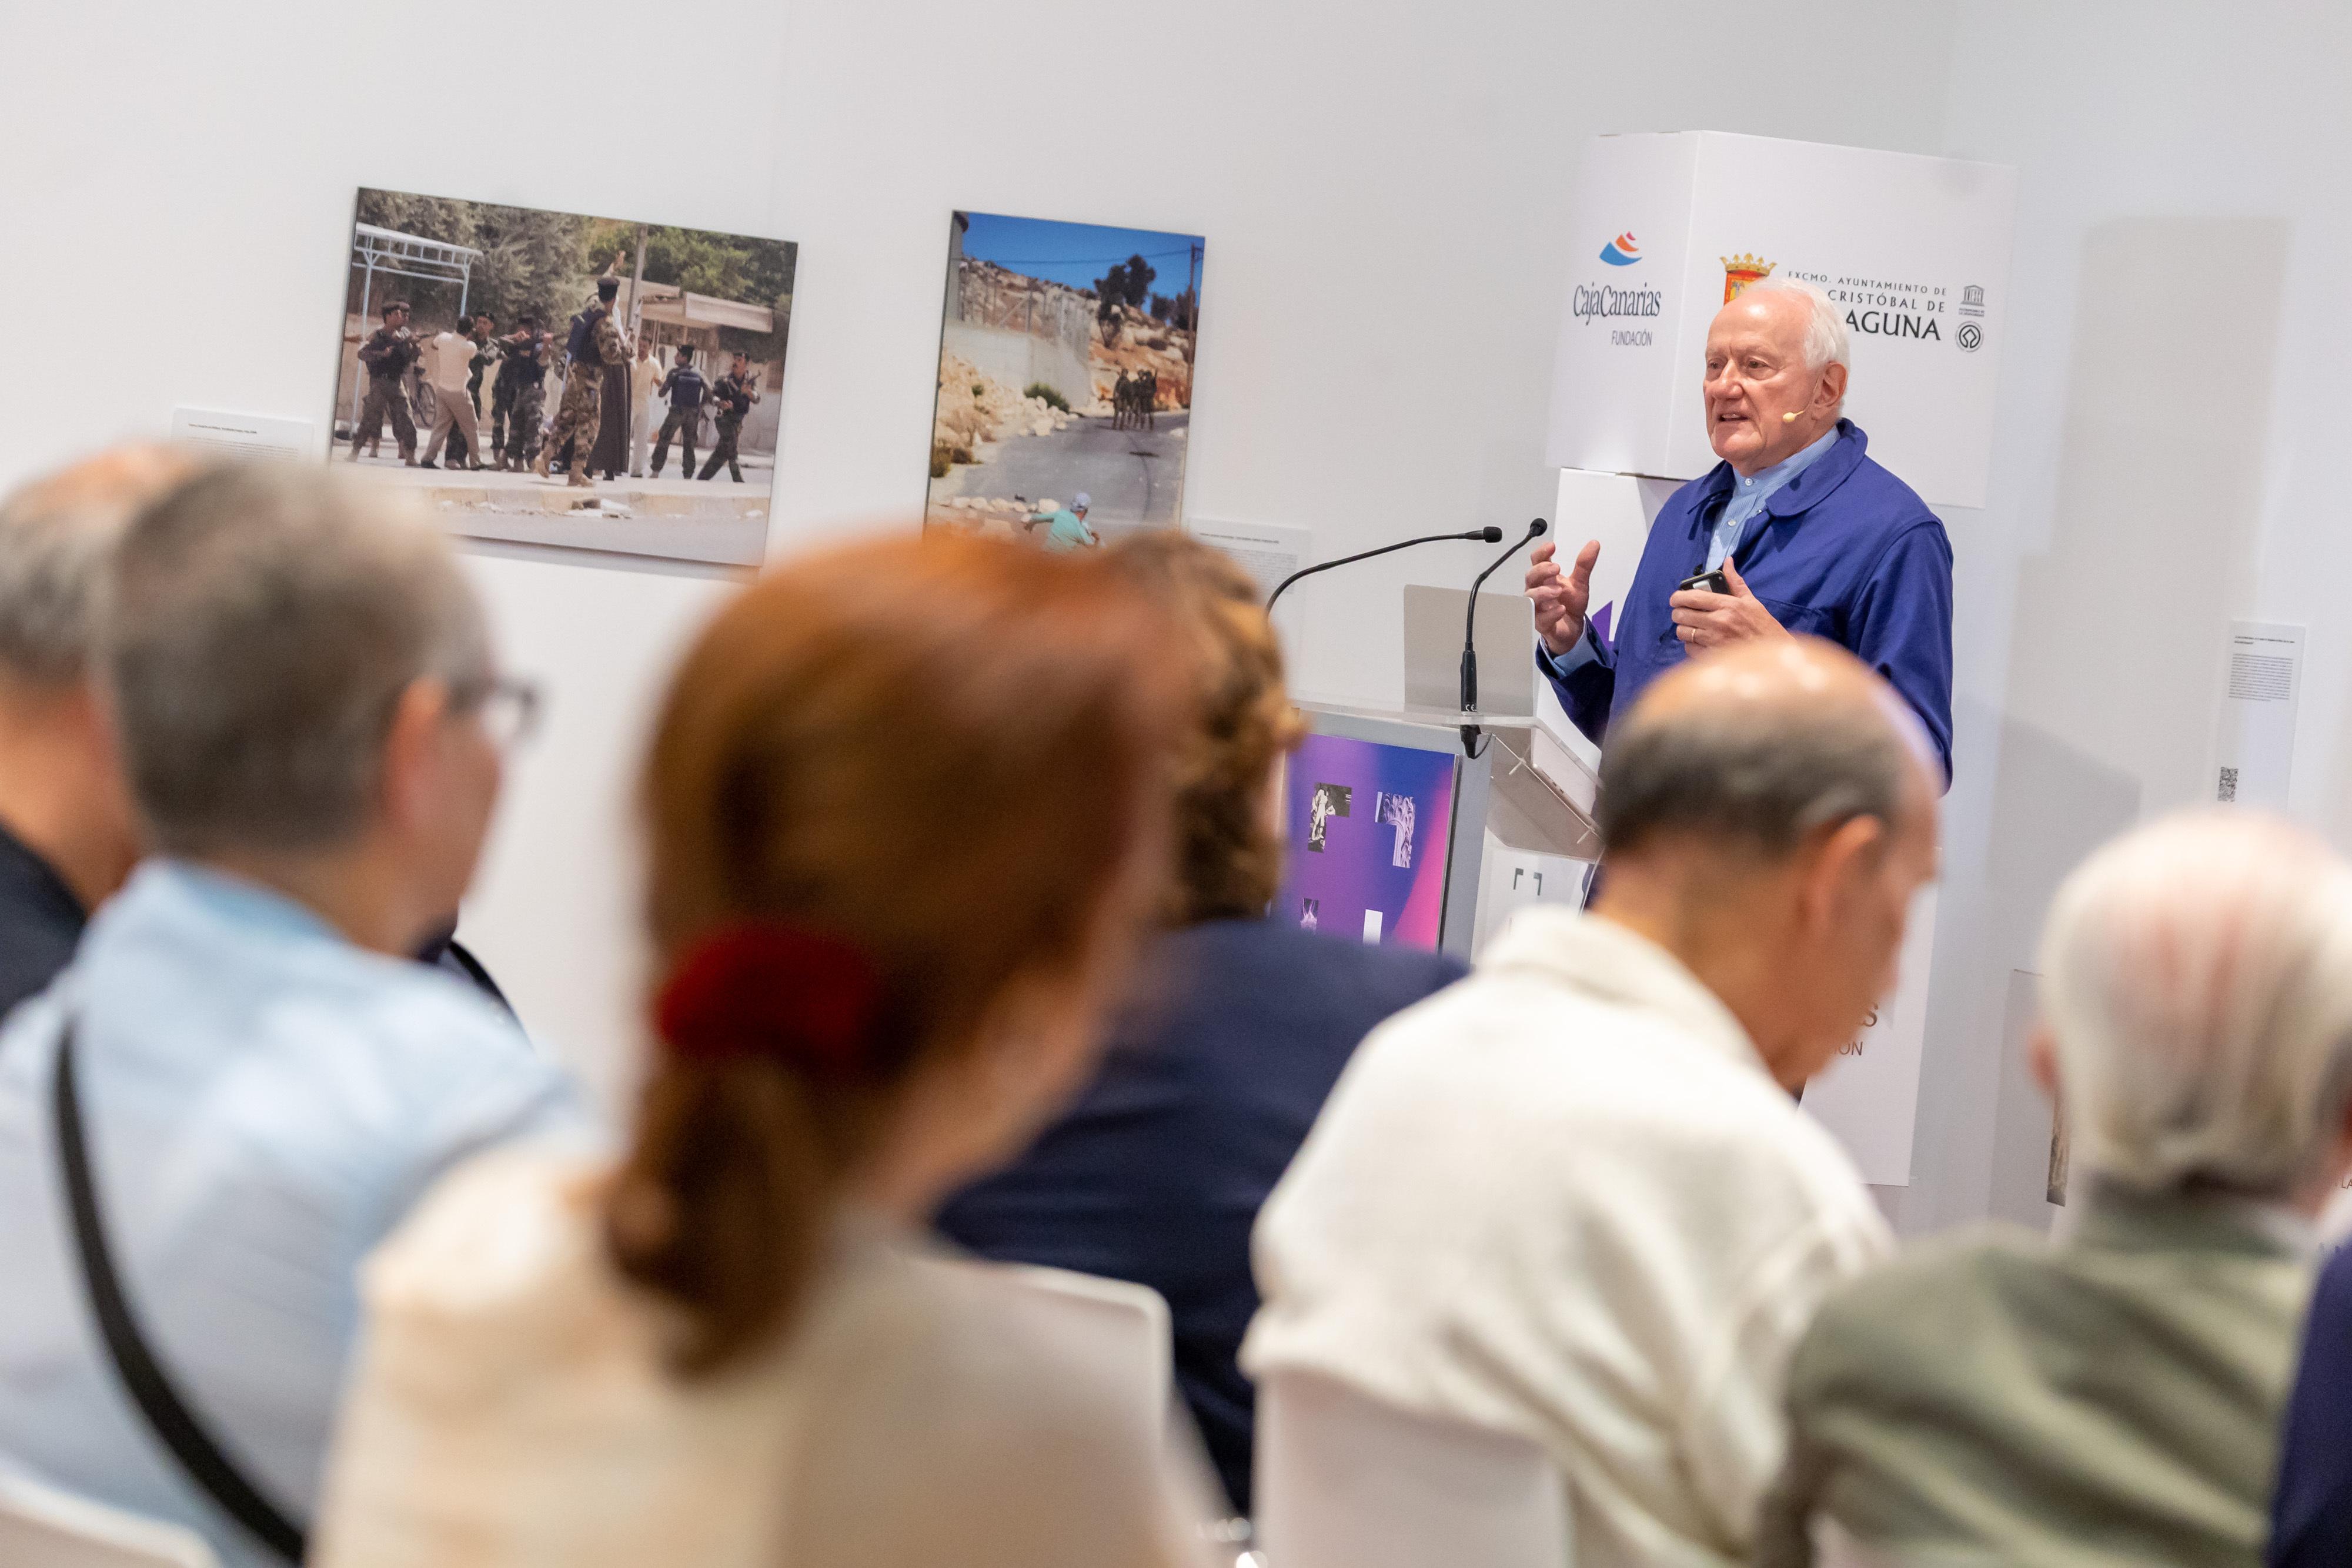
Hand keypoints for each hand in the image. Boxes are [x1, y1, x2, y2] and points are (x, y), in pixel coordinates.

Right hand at [1525, 538, 1599, 656]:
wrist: (1573, 629)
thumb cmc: (1570, 604)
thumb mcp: (1580, 582)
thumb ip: (1584, 564)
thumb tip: (1594, 544)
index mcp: (1546, 578)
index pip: (1537, 561)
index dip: (1541, 553)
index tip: (1552, 547)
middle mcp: (1538, 591)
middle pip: (1530, 577)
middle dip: (1541, 571)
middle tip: (1556, 568)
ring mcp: (1538, 608)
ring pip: (1530, 598)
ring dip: (1542, 593)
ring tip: (1558, 590)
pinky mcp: (1542, 624)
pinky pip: (1540, 619)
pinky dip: (1550, 614)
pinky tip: (1561, 609)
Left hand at [1670, 556, 1786, 650]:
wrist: (1773, 653)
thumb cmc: (1763, 626)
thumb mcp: (1751, 601)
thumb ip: (1735, 581)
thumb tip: (1727, 561)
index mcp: (1727, 605)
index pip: (1692, 598)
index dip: (1678, 597)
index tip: (1675, 598)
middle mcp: (1719, 622)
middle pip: (1682, 615)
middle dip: (1678, 613)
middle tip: (1683, 613)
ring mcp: (1714, 640)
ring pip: (1683, 632)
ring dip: (1683, 629)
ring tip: (1691, 627)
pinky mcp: (1712, 656)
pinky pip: (1689, 649)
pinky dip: (1691, 645)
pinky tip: (1699, 642)